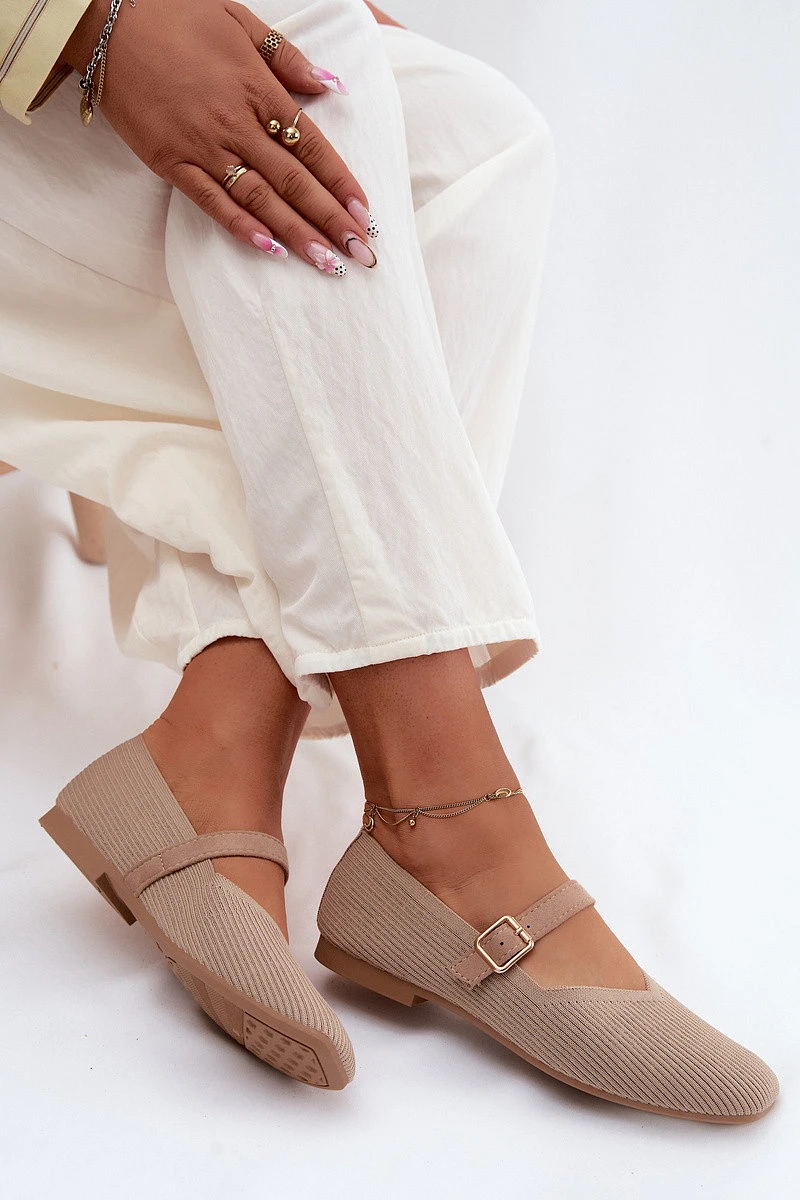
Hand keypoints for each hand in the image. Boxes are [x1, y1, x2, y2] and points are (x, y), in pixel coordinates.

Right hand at [65, 0, 376, 272]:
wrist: (106, 19)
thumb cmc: (175, 14)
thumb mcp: (239, 20)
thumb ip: (287, 57)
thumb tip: (331, 86)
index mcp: (258, 88)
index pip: (312, 146)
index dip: (341, 184)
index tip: (366, 215)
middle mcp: (236, 122)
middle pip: (294, 181)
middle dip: (331, 221)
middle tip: (360, 255)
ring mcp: (202, 145)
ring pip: (260, 198)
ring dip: (297, 234)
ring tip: (326, 264)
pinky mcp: (170, 162)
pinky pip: (211, 201)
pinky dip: (241, 227)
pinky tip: (269, 249)